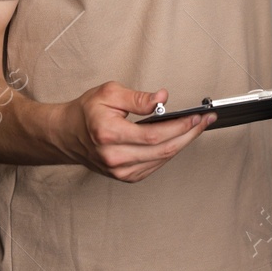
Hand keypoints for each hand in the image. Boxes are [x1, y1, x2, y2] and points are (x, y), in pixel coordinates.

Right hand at [58, 81, 215, 181]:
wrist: (65, 135)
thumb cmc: (86, 112)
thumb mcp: (109, 93)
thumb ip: (138, 98)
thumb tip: (162, 98)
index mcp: (109, 134)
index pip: (154, 135)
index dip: (180, 127)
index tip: (197, 116)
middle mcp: (114, 157)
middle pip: (163, 150)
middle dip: (189, 134)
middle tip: (206, 121)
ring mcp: (119, 171)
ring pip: (162, 160)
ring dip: (183, 143)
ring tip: (198, 127)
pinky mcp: (124, 176)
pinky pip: (154, 165)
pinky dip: (170, 152)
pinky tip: (179, 139)